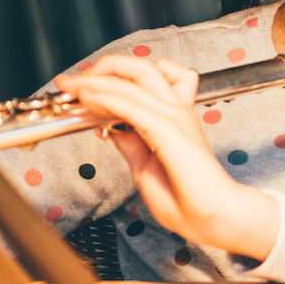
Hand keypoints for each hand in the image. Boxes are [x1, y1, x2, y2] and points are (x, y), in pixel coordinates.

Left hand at [54, 56, 278, 260]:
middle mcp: (175, 108)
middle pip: (138, 67)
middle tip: (72, 82)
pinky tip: (86, 100)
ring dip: (96, 79)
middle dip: (101, 68)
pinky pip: (130, 105)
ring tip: (71, 87)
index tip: (79, 90)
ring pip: (132, 78)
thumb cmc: (187, 199)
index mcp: (173, 114)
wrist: (213, 216)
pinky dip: (104, 98)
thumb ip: (130, 142)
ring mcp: (174, 115)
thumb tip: (111, 126)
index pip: (142, 80)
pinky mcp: (168, 129)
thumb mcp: (144, 165)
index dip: (109, 79)